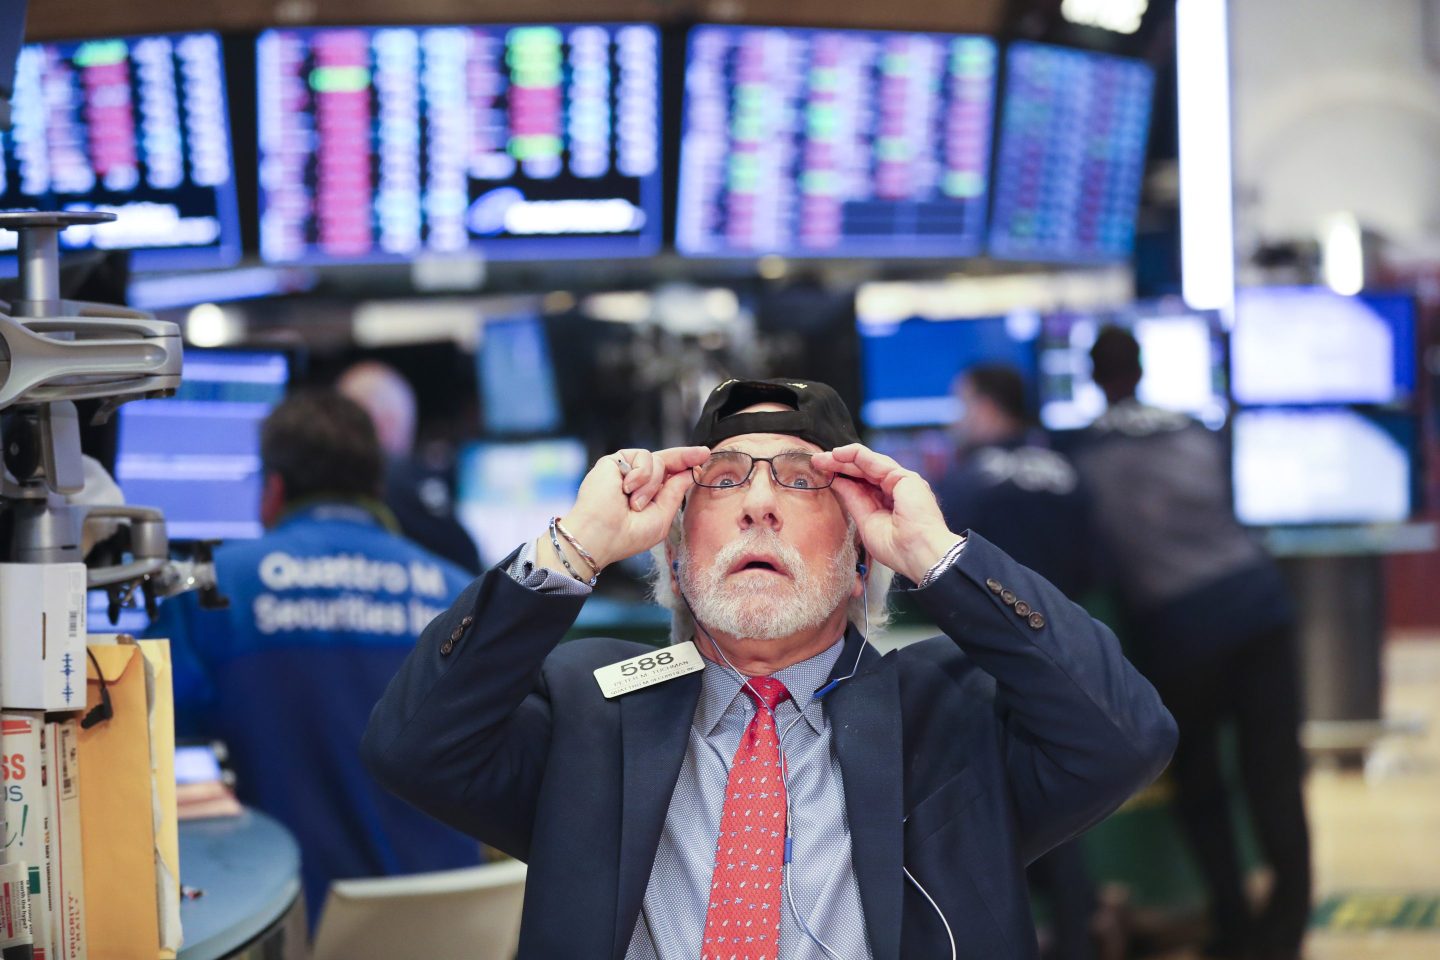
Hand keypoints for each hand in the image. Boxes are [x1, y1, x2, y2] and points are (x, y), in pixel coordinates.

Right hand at [549, 446, 710, 571]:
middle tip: (703, 452)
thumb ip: (675, 493)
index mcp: (649, 496)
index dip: (687, 467)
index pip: (670, 477)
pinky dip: (641, 474)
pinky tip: (627, 489)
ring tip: (635, 503)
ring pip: (658, 461)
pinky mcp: (615, 461)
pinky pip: (643, 456)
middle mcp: (637, 481)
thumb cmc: (628, 535)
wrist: (600, 534)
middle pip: (667, 461)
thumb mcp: (662, 517)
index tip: (703, 458)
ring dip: (651, 485)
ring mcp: (626, 471)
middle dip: (685, 456)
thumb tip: (689, 472)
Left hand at [811, 443, 962, 583]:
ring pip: (867, 463)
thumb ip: (853, 500)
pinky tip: (838, 454)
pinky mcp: (904, 476)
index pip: (861, 483)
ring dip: (843, 458)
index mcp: (887, 502)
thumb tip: (837, 482)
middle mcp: (895, 488)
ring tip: (823, 457)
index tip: (822, 474)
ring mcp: (901, 481)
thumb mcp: (866, 521)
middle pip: (862, 471)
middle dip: (838, 465)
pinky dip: (856, 455)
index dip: (842, 477)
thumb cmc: (897, 548)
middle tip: (817, 461)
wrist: (918, 553)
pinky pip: (875, 461)